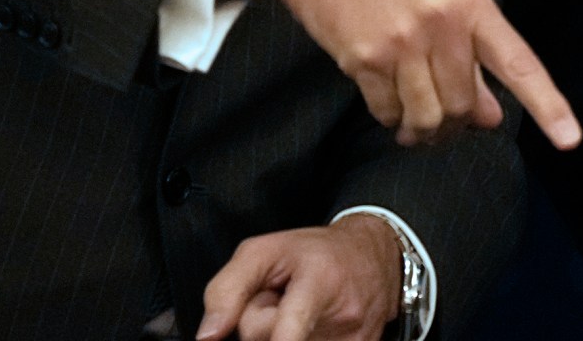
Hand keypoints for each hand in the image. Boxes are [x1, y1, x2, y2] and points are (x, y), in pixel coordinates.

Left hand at [197, 215, 401, 340]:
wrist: (374, 257)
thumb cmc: (315, 252)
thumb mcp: (264, 250)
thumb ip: (227, 289)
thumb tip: (208, 336)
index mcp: (319, 280)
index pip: (294, 322)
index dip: (283, 336)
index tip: (279, 337)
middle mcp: (342, 316)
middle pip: (269, 340)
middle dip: (262, 323)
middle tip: (281, 299)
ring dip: (282, 337)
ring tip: (300, 313)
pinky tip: (315, 327)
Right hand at [234, 0, 580, 149]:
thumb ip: (471, 53)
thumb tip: (491, 117)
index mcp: (471, 3)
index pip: (518, 63)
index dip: (548, 104)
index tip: (571, 139)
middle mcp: (441, 24)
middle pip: (463, 107)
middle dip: (454, 125)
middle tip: (440, 122)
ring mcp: (401, 42)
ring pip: (427, 119)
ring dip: (420, 131)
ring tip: (411, 121)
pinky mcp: (363, 59)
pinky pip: (387, 113)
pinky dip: (389, 118)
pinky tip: (384, 97)